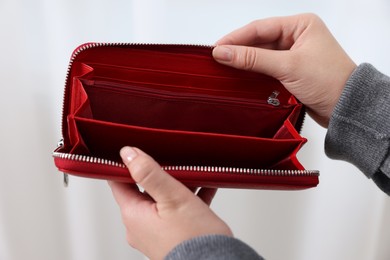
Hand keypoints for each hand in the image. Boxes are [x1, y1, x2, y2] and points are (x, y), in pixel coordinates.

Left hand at [109, 147, 232, 259]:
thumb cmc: (194, 238)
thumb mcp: (172, 197)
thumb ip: (148, 173)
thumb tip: (128, 153)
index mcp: (133, 215)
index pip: (119, 182)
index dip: (126, 165)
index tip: (137, 151)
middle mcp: (139, 226)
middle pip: (141, 190)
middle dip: (157, 174)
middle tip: (172, 161)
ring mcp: (155, 232)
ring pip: (161, 199)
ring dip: (175, 186)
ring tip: (193, 174)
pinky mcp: (170, 236)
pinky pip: (175, 211)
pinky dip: (187, 198)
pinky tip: (204, 187)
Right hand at [212, 13, 356, 126]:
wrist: (347, 108)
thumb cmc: (329, 81)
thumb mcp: (288, 66)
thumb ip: (253, 59)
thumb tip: (223, 53)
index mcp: (300, 25)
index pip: (260, 28)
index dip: (236, 38)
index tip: (216, 48)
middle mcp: (296, 37)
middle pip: (259, 41)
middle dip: (238, 50)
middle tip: (216, 60)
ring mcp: (293, 55)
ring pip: (262, 56)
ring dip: (245, 63)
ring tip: (223, 69)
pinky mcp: (291, 72)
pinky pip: (266, 69)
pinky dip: (254, 74)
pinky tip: (240, 78)